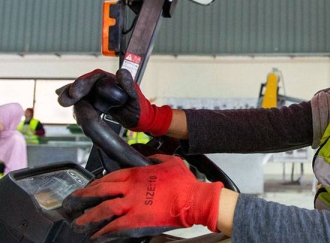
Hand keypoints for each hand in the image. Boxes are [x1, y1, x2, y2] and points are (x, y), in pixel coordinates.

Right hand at [56, 68, 171, 135]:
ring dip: (71, 98)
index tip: (75, 92)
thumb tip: (121, 71)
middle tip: (63, 100)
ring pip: (81, 94)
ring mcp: (99, 94)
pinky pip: (83, 103)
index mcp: (112, 80)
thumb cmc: (140, 108)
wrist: (141, 120)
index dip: (82, 83)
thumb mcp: (135, 97)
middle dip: (72, 91)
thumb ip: (128, 85)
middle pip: (84, 84)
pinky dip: (76, 105)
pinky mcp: (96, 104)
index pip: (94, 77)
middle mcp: (104, 85)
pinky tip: (68, 106)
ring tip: (63, 102)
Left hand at [63, 154, 223, 241]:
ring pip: (102, 209)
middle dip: (83, 196)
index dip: (96, 182)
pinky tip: (96, 236)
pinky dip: (103, 231)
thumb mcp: (170, 162)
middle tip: (72, 202)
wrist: (193, 199)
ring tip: (78, 222)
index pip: (109, 176)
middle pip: (100, 191)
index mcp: (136, 173)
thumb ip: (156, 159)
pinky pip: (114, 226)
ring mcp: (132, 204)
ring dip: (88, 217)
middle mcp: (130, 188)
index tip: (90, 187)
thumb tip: (150, 158)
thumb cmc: (184, 182)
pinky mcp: (136, 220)